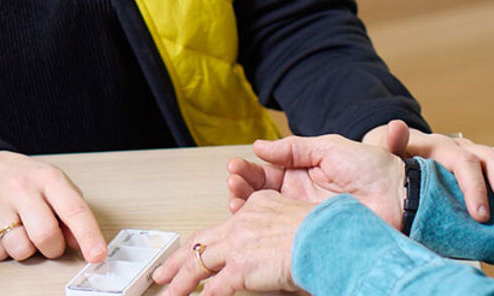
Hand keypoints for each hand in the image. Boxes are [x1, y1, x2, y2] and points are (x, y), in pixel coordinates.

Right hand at [0, 151, 106, 262]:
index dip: (89, 236)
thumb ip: (71, 212)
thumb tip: (81, 242)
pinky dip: (3, 250)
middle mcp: (22, 188)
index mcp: (48, 178)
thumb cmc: (24, 180)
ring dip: (26, 249)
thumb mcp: (54, 185)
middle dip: (52, 248)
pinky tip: (3, 231)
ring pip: (21, 250)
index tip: (97, 255)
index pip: (74, 210)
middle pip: (46, 236)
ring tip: (22, 230)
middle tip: (48, 239)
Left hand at [152, 191, 310, 295]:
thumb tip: (269, 255)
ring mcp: (239, 243)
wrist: (330, 237)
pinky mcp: (240, 266)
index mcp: (258, 206)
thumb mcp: (295, 223)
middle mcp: (244, 221)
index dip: (208, 240)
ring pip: (198, 264)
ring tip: (167, 292)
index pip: (224, 224)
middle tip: (163, 271)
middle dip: (178, 259)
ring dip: (179, 281)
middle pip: (201, 241)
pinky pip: (214, 288)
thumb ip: (275, 236)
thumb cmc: (324, 232)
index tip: (198, 249)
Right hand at [225, 128, 406, 228]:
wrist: (399, 196)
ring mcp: (302, 216)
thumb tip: (259, 146)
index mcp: (303, 173)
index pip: (266, 173)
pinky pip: (279, 233)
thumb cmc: (372, 168)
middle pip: (259, 194)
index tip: (234, 167)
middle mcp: (299, 196)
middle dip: (241, 187)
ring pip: (264, 214)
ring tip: (235, 198)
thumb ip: (294, 148)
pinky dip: (260, 228)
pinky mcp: (309, 235)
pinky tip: (248, 219)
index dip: (248, 171)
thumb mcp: (330, 148)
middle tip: (232, 182)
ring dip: (245, 205)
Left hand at [363, 119, 493, 221]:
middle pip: (492, 160)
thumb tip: (396, 128)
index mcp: (441, 147)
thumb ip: (391, 143)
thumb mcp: (384, 149)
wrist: (402, 150)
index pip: (463, 162)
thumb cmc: (394, 157)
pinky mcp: (489, 165)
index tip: (480, 215)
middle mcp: (465, 148)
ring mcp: (480, 154)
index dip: (474, 187)